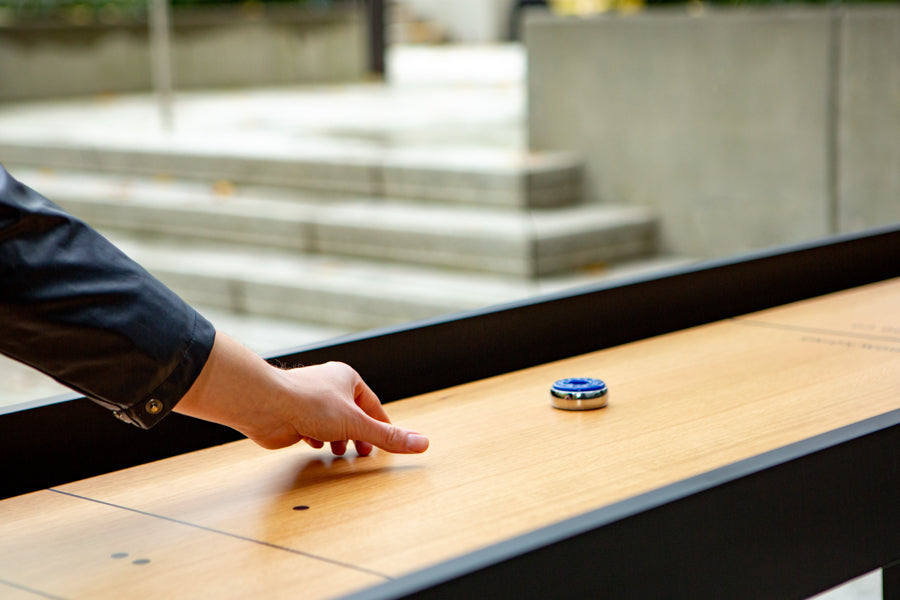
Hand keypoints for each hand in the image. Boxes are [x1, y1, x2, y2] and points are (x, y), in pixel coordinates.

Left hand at [174, 332, 428, 455]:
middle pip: (352, 414)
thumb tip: (421, 443)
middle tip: (365, 452)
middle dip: (359, 434)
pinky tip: (317, 447)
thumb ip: (387, 436)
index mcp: (347, 379)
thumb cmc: (308, 403)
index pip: (373, 404)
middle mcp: (328, 388)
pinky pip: (311, 429)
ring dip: (337, 439)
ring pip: (331, 423)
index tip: (390, 441)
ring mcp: (310, 402)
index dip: (382, 424)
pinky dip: (317, 440)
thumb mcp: (356, 423)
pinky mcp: (293, 416)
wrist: (265, 405)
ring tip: (341, 453)